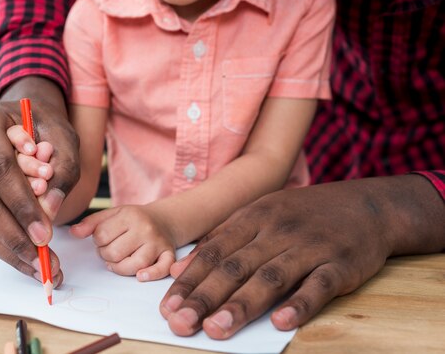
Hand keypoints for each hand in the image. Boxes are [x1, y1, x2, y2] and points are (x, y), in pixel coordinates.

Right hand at [0, 77, 79, 285]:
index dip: (21, 203)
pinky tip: (26, 260)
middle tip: (43, 259)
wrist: (22, 118)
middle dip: (14, 234)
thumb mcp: (64, 136)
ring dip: (7, 248)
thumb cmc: (46, 126)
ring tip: (39, 268)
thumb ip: (63, 169)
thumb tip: (50, 211)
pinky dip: (2, 245)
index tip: (45, 234)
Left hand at [70, 205, 176, 280]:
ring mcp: (157, 243)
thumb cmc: (134, 220)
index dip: (97, 241)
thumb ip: (91, 223)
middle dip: (107, 255)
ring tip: (118, 261)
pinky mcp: (168, 255)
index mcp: (129, 216)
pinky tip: (140, 276)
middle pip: (115, 252)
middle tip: (111, 250)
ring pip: (134, 264)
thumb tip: (74, 232)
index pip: (102, 235)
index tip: (104, 239)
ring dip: (120, 268)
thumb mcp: (113, 214)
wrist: (164, 220)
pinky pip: (161, 269)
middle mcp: (145, 229)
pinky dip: (151, 274)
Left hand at [160, 175, 444, 338]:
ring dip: (242, 304)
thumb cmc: (301, 214)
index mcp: (253, 216)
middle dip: (205, 296)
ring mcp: (309, 246)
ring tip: (217, 328)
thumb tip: (180, 269)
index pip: (213, 251)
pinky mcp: (340, 263)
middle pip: (235, 266)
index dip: (189, 280)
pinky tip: (280, 322)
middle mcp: (277, 229)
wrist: (365, 206)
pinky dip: (300, 304)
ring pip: (271, 277)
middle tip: (181, 322)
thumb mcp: (259, 215)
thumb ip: (221, 240)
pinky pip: (318, 285)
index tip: (167, 307)